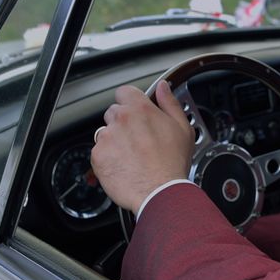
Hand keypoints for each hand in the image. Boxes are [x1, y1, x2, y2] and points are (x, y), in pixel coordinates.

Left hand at [90, 81, 193, 212]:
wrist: (159, 192)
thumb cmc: (172, 163)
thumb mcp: (182, 128)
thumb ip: (170, 103)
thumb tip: (164, 87)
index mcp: (140, 109)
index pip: (125, 92)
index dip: (131, 101)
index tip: (136, 112)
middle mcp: (121, 119)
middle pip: (114, 112)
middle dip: (124, 123)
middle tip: (139, 140)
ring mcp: (107, 137)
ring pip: (106, 133)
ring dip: (115, 141)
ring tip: (133, 156)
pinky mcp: (97, 155)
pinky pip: (99, 151)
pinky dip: (108, 158)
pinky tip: (125, 166)